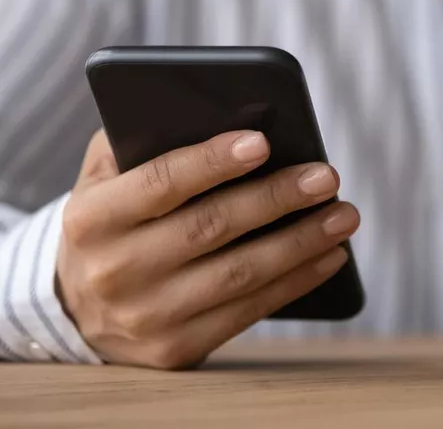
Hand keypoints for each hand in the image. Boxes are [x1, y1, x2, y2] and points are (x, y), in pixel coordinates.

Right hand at [57, 130, 358, 368]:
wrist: (80, 307)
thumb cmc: (115, 222)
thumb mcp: (106, 178)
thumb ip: (143, 141)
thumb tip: (221, 113)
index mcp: (91, 218)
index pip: (159, 183)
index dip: (211, 162)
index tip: (263, 142)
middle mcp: (113, 271)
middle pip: (210, 228)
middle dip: (276, 199)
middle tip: (326, 177)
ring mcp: (145, 317)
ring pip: (239, 274)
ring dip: (301, 243)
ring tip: (343, 215)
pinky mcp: (176, 349)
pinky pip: (248, 311)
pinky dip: (296, 282)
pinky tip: (330, 256)